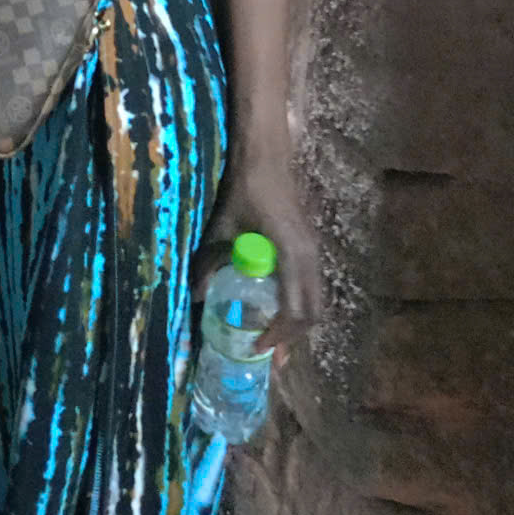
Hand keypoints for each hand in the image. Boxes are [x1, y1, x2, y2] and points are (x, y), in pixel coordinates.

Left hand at [196, 145, 324, 360]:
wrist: (265, 157)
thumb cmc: (245, 189)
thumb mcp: (222, 227)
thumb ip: (210, 262)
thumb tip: (197, 296)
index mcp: (291, 254)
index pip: (294, 309)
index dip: (278, 334)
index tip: (257, 348)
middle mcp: (309, 257)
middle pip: (312, 313)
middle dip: (292, 338)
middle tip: (269, 357)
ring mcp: (313, 252)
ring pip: (316, 301)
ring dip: (298, 324)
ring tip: (274, 341)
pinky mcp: (310, 247)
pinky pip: (312, 287)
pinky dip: (299, 305)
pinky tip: (278, 311)